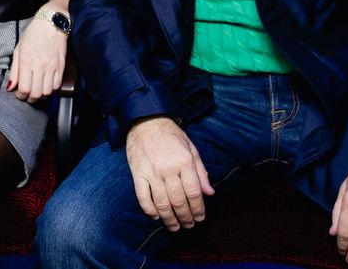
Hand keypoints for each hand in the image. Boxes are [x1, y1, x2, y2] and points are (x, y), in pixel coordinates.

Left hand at [7, 13, 65, 102]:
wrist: (51, 23)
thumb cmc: (33, 35)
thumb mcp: (18, 50)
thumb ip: (14, 70)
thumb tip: (11, 87)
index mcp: (26, 61)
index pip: (23, 88)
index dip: (20, 96)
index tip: (19, 93)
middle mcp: (39, 65)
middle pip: (36, 94)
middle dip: (30, 99)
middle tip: (27, 96)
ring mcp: (52, 66)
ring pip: (47, 92)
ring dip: (41, 96)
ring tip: (37, 92)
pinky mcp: (61, 66)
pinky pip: (57, 85)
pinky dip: (51, 90)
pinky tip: (46, 86)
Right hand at [125, 117, 214, 231]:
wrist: (146, 121)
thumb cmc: (171, 135)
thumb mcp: (192, 149)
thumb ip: (201, 172)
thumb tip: (210, 193)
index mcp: (184, 161)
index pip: (194, 192)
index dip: (198, 208)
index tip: (200, 218)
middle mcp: (168, 168)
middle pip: (179, 201)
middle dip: (186, 217)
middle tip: (189, 225)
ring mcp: (151, 172)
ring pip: (162, 203)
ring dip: (169, 219)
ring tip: (175, 227)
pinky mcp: (137, 173)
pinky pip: (143, 197)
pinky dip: (149, 210)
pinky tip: (156, 216)